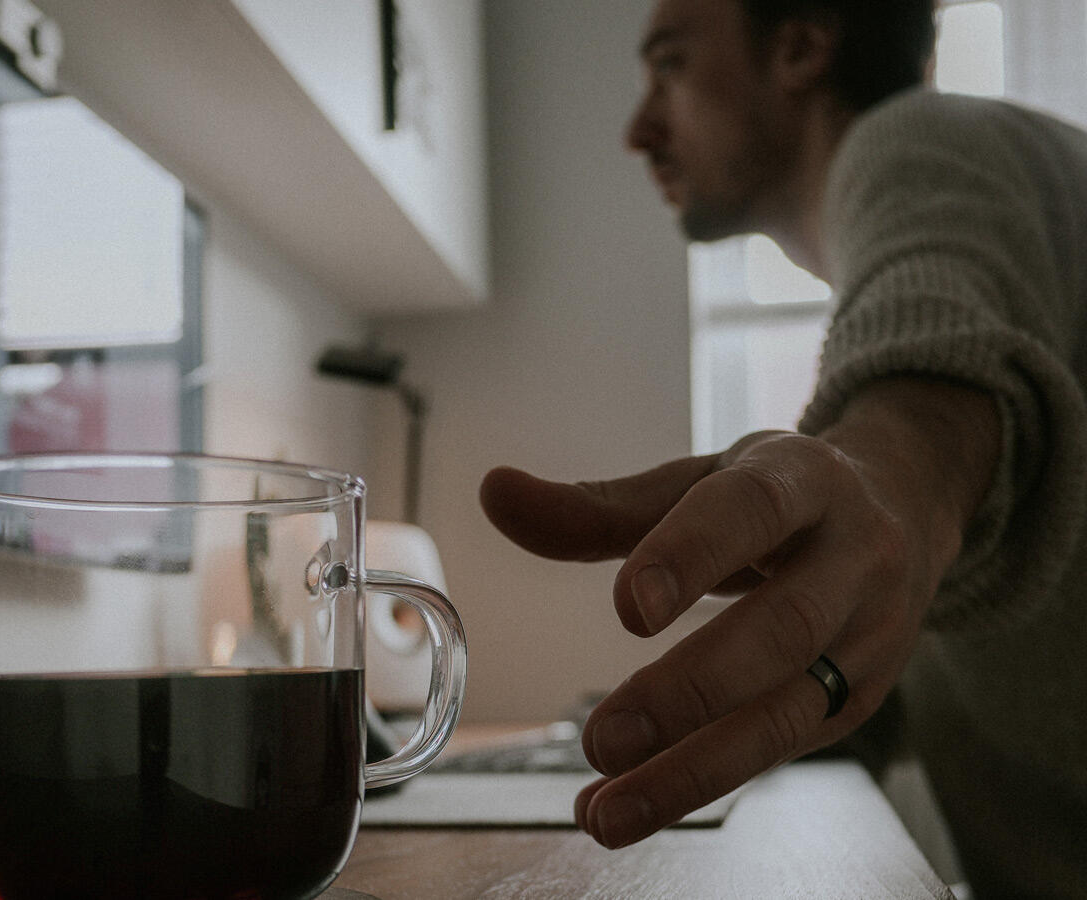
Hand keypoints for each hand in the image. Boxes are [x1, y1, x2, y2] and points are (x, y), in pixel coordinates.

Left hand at [480, 379, 997, 848]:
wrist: (902, 507)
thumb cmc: (775, 494)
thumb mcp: (697, 481)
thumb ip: (596, 505)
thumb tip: (494, 493)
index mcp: (802, 478)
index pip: (751, 511)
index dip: (692, 555)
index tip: (628, 608)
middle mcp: (852, 555)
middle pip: (782, 629)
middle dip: (690, 692)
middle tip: (603, 739)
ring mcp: (869, 633)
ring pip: (790, 710)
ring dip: (696, 770)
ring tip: (607, 810)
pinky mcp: (861, 695)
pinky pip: (784, 745)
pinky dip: (707, 781)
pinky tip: (635, 804)